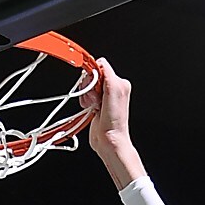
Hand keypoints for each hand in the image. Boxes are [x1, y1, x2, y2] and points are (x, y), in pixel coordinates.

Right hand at [81, 58, 140, 185]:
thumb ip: (106, 72)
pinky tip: (91, 109)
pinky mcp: (95, 104)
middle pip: (91, 76)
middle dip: (89, 87)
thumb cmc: (114, 121)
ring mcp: (103, 96)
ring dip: (86, 96)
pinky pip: (84, 96)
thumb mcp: (113, 89)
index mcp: (119, 82)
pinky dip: (84, 102)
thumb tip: (98, 63)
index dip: (93, 75)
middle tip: (96, 99)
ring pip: (86, 86)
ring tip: (94, 106)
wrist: (109, 140)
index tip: (93, 85)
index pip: (100, 66)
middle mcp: (112, 87)